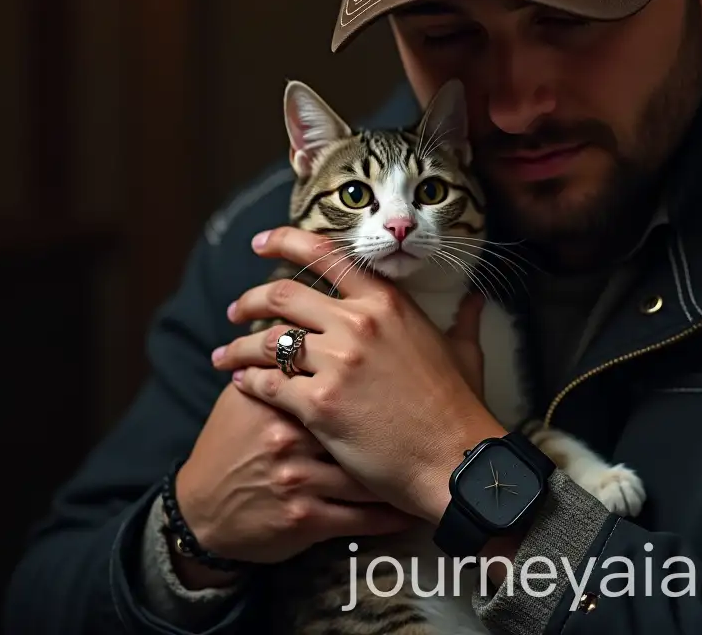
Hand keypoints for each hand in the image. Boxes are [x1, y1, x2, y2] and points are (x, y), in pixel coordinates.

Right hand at [173, 379, 414, 579]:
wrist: (201, 509)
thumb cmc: (229, 444)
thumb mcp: (244, 395)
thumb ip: (279, 362)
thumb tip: (312, 320)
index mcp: (280, 394)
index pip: (337, 372)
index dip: (378, 370)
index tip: (409, 369)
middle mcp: (289, 433)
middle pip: (360, 416)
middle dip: (397, 416)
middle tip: (431, 411)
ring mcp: (299, 477)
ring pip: (368, 467)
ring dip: (405, 466)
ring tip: (436, 460)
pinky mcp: (305, 518)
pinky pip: (361, 515)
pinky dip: (392, 511)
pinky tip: (413, 505)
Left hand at [213, 226, 505, 524]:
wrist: (454, 460)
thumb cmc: (460, 406)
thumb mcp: (464, 352)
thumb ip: (464, 319)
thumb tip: (476, 298)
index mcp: (387, 303)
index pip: (327, 254)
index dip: (286, 241)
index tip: (261, 242)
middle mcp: (358, 323)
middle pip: (283, 295)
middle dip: (250, 300)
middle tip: (235, 310)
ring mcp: (337, 363)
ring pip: (268, 341)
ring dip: (239, 345)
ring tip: (225, 355)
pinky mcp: (319, 405)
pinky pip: (268, 385)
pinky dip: (247, 382)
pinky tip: (240, 385)